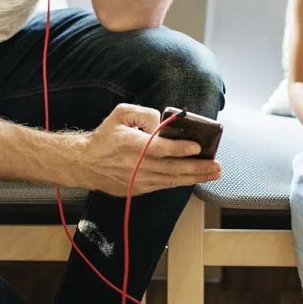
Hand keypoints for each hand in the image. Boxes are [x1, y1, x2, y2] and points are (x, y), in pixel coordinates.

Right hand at [81, 104, 221, 196]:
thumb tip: (162, 123)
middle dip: (197, 167)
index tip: (197, 147)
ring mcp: (138, 180)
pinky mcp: (139, 189)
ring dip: (195, 177)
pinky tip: (195, 178)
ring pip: (171, 180)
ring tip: (213, 173)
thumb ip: (144, 114)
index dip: (179, 148)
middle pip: (172, 168)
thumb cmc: (105, 137)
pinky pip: (164, 185)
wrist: (85, 164)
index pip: (159, 148)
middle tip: (216, 165)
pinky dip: (180, 182)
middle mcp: (137, 165)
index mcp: (132, 145)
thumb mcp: (121, 114)